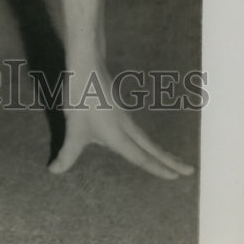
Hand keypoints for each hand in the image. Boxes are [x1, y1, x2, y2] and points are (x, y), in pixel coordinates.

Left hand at [48, 63, 194, 179]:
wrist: (86, 65)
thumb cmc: (81, 98)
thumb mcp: (73, 128)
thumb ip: (67, 153)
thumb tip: (54, 171)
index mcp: (119, 136)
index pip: (141, 158)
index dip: (158, 169)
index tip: (177, 178)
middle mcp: (126, 127)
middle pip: (151, 148)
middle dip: (169, 161)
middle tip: (189, 171)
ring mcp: (122, 115)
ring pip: (144, 138)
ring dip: (157, 150)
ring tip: (167, 160)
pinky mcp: (116, 106)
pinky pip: (135, 129)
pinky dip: (144, 140)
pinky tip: (135, 139)